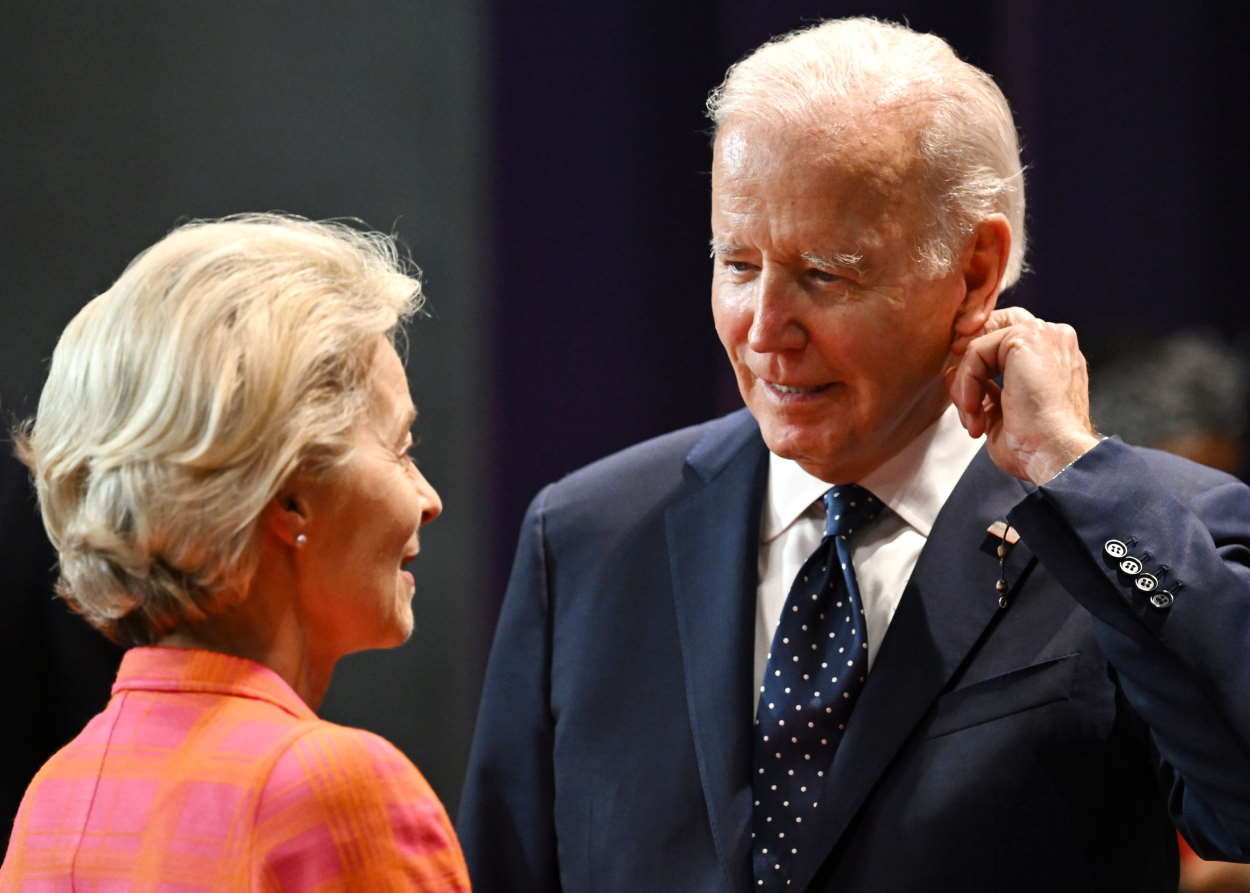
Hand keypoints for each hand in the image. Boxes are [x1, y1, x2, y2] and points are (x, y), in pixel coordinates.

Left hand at [948, 307, 1099, 483]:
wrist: (1056, 454)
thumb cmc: (1035, 445)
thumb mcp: (1002, 412)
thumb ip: (984, 389)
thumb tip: (953, 375)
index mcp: (1054, 357)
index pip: (1005, 341)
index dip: (977, 360)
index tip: (962, 394)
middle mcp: (1053, 339)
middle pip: (992, 328)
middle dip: (967, 362)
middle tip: (961, 399)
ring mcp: (1043, 334)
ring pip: (979, 345)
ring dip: (965, 384)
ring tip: (973, 418)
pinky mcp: (1026, 338)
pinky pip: (976, 352)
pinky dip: (967, 383)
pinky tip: (974, 411)